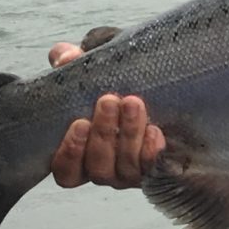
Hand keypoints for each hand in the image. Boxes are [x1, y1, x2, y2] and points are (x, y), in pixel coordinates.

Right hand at [47, 39, 163, 187]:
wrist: (162, 86)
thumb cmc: (116, 82)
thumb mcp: (91, 67)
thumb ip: (70, 60)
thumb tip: (66, 56)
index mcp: (80, 153)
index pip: (66, 172)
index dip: (69, 153)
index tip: (80, 122)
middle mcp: (103, 168)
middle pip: (97, 167)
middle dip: (103, 134)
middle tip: (108, 101)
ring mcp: (130, 172)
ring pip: (125, 166)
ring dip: (127, 134)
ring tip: (132, 103)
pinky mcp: (155, 168)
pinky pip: (152, 167)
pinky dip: (151, 150)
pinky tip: (154, 129)